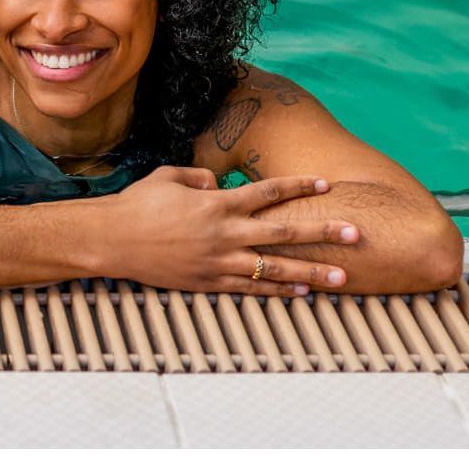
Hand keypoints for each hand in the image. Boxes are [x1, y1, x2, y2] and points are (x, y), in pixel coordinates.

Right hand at [108, 166, 359, 295]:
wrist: (112, 240)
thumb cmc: (138, 204)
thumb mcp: (168, 176)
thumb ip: (198, 175)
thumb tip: (218, 180)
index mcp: (217, 202)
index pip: (268, 191)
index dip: (299, 186)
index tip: (326, 183)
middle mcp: (225, 233)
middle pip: (284, 231)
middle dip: (323, 231)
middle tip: (356, 232)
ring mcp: (219, 261)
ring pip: (276, 268)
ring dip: (312, 271)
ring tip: (343, 277)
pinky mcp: (210, 283)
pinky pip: (252, 288)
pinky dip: (278, 291)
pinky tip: (302, 293)